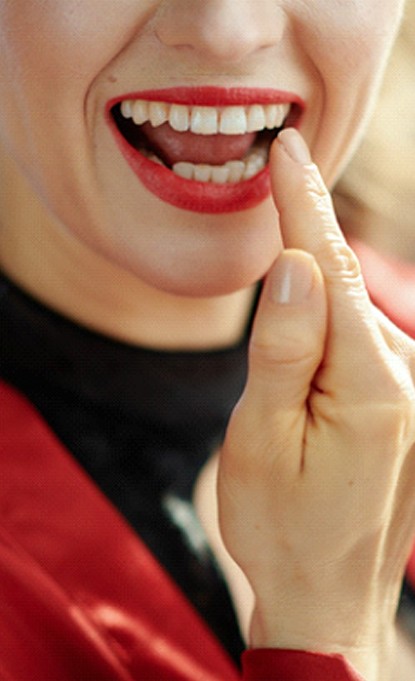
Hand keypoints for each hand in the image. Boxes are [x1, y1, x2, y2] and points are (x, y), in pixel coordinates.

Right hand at [217, 129, 414, 679]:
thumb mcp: (261, 442)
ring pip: (348, 312)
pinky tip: (304, 325)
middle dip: (308, 226)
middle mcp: (403, 377)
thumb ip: (283, 352)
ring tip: (284, 257)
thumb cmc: (282, 524)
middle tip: (284, 164)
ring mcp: (405, 391)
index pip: (330, 270)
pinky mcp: (396, 402)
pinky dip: (327, 318)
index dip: (303, 205)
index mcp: (370, 384)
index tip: (286, 149)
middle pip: (344, 282)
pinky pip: (356, 339)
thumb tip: (296, 268)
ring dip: (313, 282)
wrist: (327, 595)